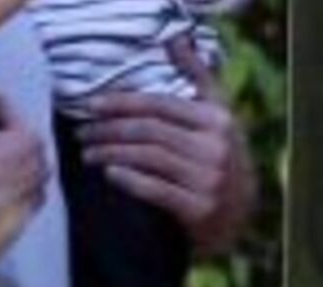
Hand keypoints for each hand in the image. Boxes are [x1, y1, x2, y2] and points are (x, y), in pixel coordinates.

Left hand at [77, 36, 255, 253]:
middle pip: (150, 131)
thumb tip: (176, 39)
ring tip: (88, 154)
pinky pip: (156, 190)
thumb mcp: (217, 114)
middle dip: (109, 131)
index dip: (122, 103)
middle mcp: (214, 147)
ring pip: (149, 158)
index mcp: (216, 120)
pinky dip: (130, 180)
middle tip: (82, 134)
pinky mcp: (199, 209)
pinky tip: (109, 174)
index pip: (159, 105)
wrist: (240, 212)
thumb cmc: (219, 156)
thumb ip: (197, 77)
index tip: (90, 106)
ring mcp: (208, 179)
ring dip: (112, 154)